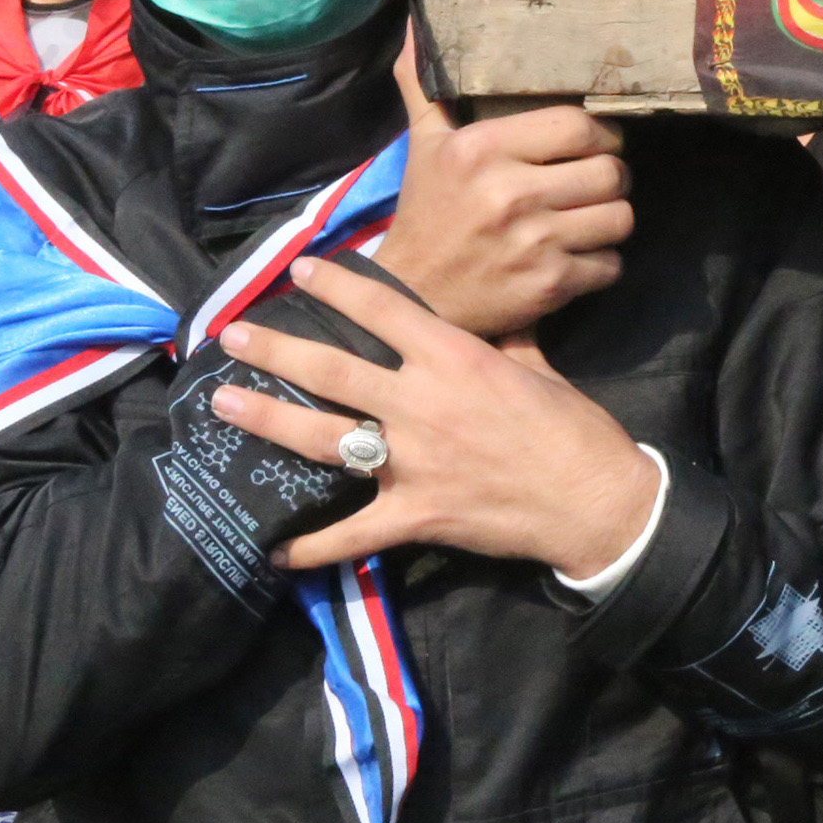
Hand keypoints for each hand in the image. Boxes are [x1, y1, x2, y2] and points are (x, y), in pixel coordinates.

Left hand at [211, 256, 660, 576]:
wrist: (597, 500)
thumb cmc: (575, 430)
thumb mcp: (541, 370)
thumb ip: (506, 343)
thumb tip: (497, 318)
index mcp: (455, 360)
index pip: (384, 310)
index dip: (338, 286)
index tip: (302, 270)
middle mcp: (422, 403)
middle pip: (332, 368)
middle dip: (276, 349)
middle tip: (233, 335)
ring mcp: (412, 461)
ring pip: (323, 436)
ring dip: (268, 420)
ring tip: (224, 406)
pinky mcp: (416, 514)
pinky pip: (352, 534)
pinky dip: (312, 547)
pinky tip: (274, 553)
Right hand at [372, 40, 633, 337]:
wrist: (412, 297)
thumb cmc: (428, 214)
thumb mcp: (423, 146)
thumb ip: (426, 85)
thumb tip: (415, 21)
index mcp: (482, 149)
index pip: (580, 125)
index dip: (601, 135)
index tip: (594, 144)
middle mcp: (509, 193)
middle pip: (611, 172)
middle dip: (612, 178)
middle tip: (596, 182)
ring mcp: (533, 241)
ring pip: (620, 218)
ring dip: (612, 220)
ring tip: (591, 217)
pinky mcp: (549, 285)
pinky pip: (611, 265)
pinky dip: (601, 263)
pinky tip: (578, 257)